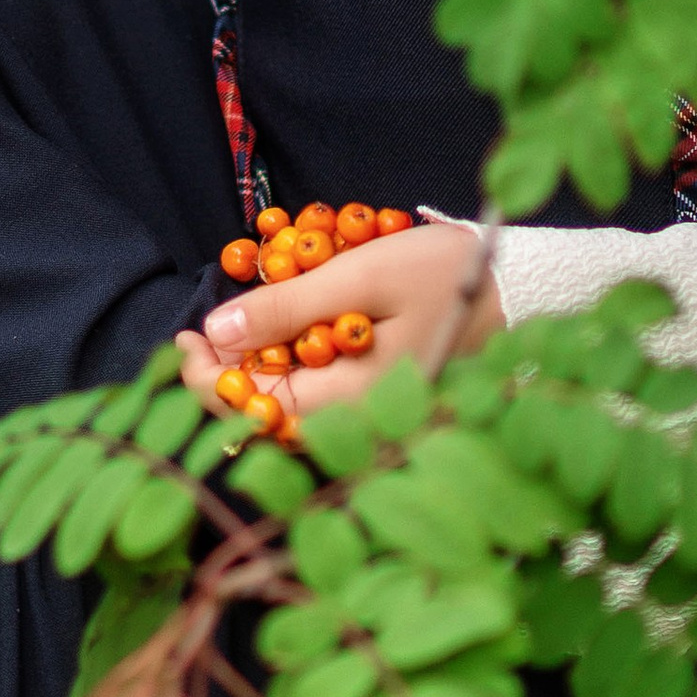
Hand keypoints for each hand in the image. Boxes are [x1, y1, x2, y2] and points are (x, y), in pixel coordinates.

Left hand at [177, 222, 504, 434]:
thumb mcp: (359, 276)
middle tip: (190, 336)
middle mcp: (361, 422)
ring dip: (250, 377)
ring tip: (222, 337)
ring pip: (289, 411)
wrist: (514, 284)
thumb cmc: (442, 274)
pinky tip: (269, 342)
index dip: (210, 379)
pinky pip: (316, 398)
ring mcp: (371, 413)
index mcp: (356, 402)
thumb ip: (286, 308)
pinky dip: (283, 373)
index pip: (260, 409)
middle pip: (269, 420)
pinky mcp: (378, 396)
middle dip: (222, 380)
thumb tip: (216, 333)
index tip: (182, 337)